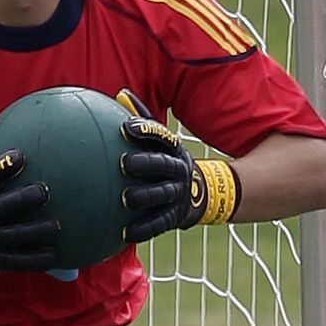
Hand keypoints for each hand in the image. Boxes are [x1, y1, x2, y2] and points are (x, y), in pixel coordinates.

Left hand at [116, 89, 240, 242]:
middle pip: (162, 164)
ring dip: (145, 196)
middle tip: (124, 163)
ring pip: (162, 194)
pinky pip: (159, 223)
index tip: (126, 126)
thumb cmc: (167, 160)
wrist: (205, 192)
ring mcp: (178, 193)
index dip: (145, 129)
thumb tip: (119, 92)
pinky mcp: (175, 216)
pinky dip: (144, 229)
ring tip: (126, 198)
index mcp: (172, 148)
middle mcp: (177, 169)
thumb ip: (142, 119)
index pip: (160, 135)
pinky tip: (126, 233)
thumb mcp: (161, 140)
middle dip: (145, 163)